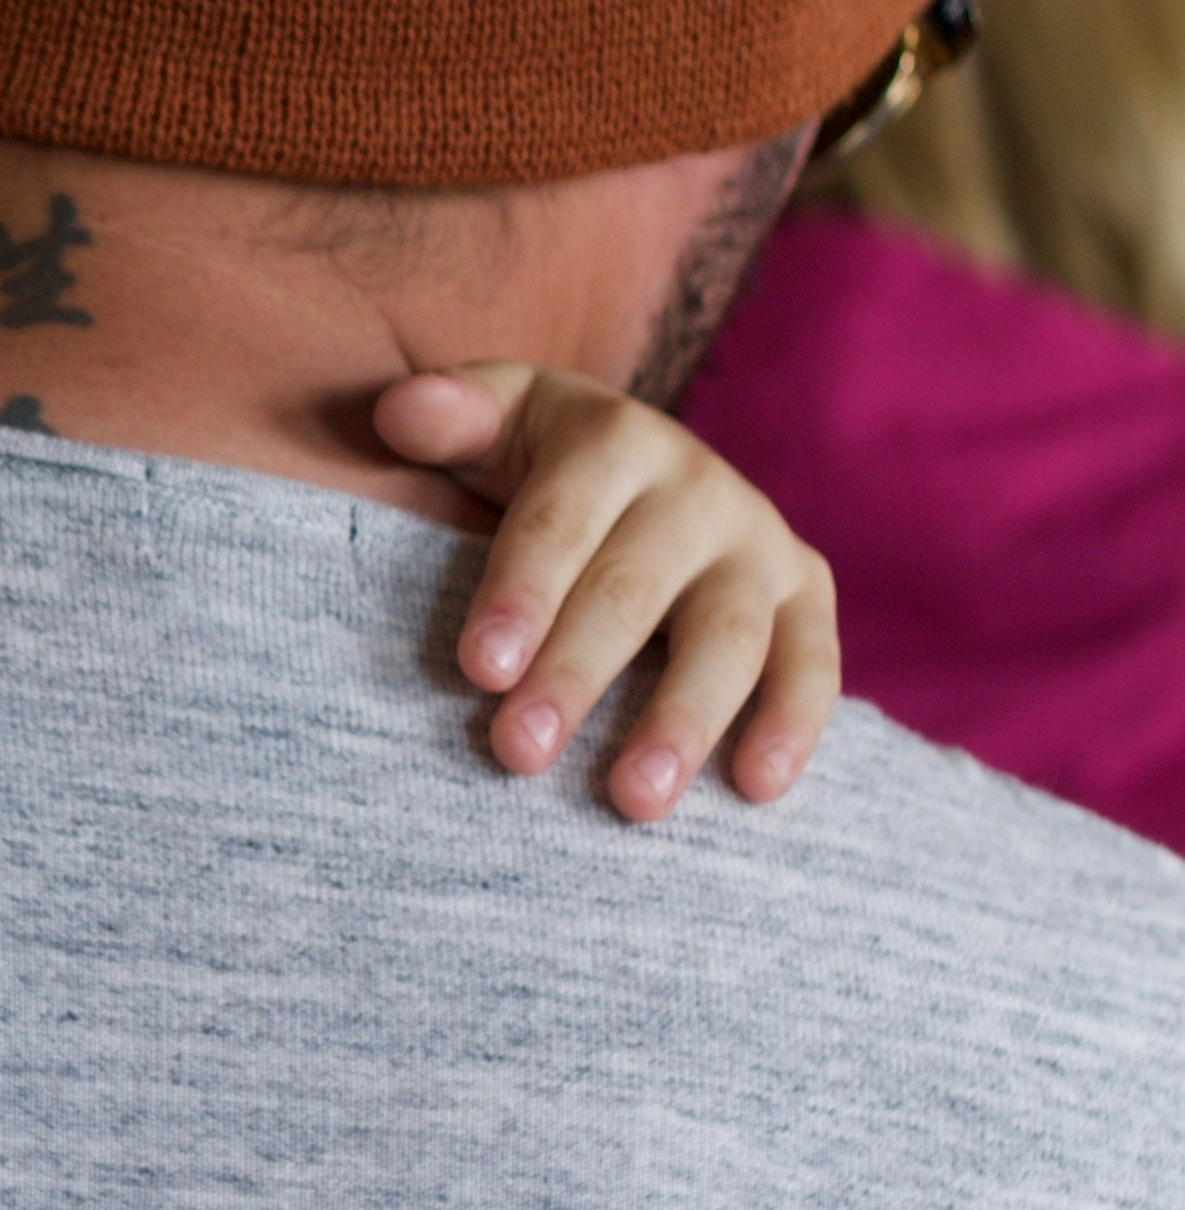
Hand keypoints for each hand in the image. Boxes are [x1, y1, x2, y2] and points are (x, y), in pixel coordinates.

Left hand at [374, 362, 838, 821]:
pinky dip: (791, 724)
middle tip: (519, 754)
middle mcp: (697, 489)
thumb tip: (399, 409)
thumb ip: (447, 417)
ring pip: (727, 636)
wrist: (640, 465)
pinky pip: (810, 663)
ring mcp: (758, 544)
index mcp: (613, 442)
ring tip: (633, 800)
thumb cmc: (537, 458)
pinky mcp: (804, 596)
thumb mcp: (493, 420)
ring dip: (682, 720)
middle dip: (576, 674)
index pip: (561, 522)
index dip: (521, 594)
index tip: (479, 671)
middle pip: (634, 589)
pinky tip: (754, 788)